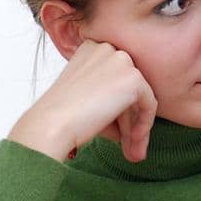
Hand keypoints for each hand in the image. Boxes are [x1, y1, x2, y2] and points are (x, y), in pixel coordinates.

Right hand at [8, 40, 158, 162]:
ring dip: (136, 126)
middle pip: (128, 88)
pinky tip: (133, 142)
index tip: (117, 132)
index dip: (119, 108)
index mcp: (91, 48)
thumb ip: (109, 99)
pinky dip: (144, 125)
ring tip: (132, 152)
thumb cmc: (61, 117)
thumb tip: (132, 121)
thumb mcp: (86, 98)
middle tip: (129, 147)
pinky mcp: (133, 78)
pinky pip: (149, 104)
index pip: (115, 78)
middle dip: (129, 120)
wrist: (50, 125)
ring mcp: (120, 60)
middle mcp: (107, 48)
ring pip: (139, 97)